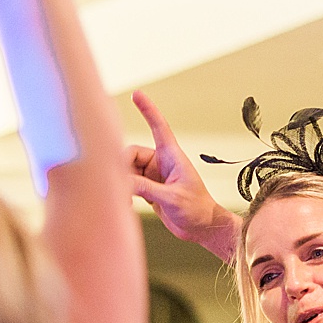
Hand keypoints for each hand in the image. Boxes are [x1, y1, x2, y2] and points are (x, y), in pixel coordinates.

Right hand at [126, 90, 240, 261]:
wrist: (202, 228)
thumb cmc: (197, 210)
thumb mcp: (173, 199)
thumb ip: (148, 189)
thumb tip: (122, 181)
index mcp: (172, 156)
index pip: (159, 127)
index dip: (148, 109)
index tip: (137, 93)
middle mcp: (160, 162)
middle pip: (130, 153)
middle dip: (121, 167)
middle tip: (121, 186)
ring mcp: (153, 175)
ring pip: (126, 170)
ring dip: (122, 182)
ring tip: (125, 200)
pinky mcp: (149, 188)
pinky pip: (129, 183)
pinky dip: (124, 191)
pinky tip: (126, 204)